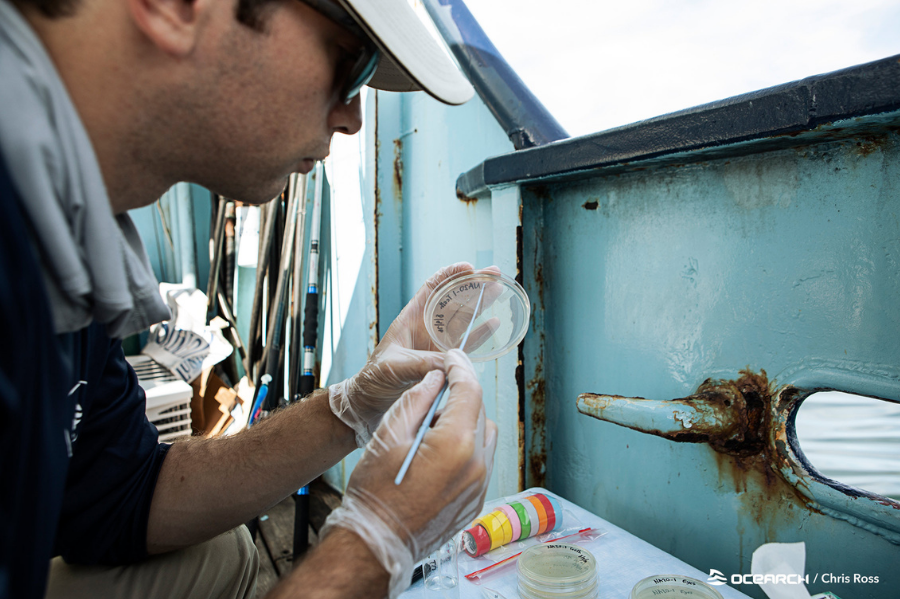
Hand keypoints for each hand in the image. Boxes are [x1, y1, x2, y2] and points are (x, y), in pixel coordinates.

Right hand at [321, 350, 497, 597]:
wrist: (376, 545)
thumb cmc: (376, 493)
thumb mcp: (388, 436)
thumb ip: (416, 400)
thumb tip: (435, 378)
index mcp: (456, 444)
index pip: (470, 390)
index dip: (460, 368)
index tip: (452, 357)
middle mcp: (477, 464)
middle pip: (479, 412)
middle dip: (460, 396)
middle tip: (433, 395)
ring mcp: (479, 485)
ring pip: (485, 436)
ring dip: (466, 423)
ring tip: (432, 430)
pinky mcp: (476, 500)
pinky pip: (481, 461)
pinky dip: (467, 448)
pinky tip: (438, 452)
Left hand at [329, 262, 498, 445]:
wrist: (370, 402)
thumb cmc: (373, 379)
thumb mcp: (395, 367)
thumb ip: (421, 363)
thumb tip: (450, 363)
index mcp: (411, 318)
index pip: (432, 288)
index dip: (450, 275)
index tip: (469, 267)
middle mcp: (426, 326)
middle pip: (454, 299)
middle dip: (474, 285)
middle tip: (494, 273)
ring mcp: (437, 342)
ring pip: (464, 318)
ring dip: (482, 304)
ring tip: (499, 289)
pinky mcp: (444, 359)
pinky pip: (466, 344)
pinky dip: (481, 334)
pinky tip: (494, 323)